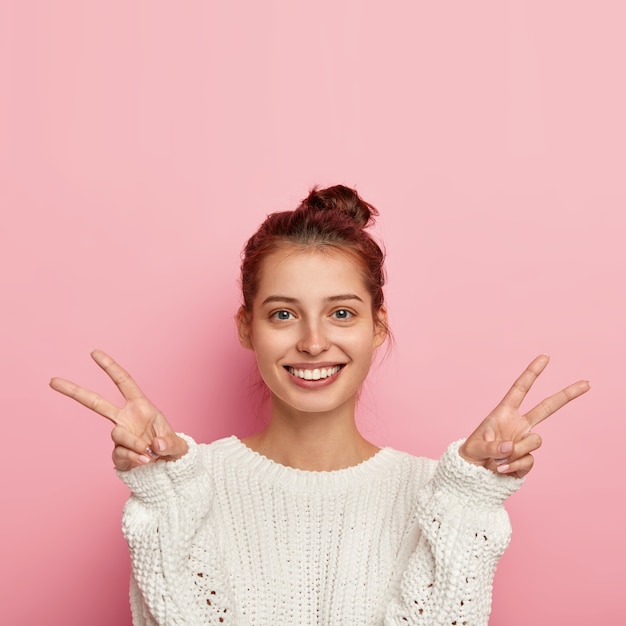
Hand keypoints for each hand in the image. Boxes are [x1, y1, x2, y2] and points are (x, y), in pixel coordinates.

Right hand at [50, 350, 187, 470]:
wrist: (165, 466)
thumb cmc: (169, 446)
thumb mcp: (177, 443)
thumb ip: (170, 443)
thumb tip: (155, 445)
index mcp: (140, 406)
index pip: (123, 382)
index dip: (110, 367)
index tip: (94, 353)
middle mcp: (125, 418)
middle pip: (96, 403)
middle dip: (75, 392)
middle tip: (53, 380)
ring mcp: (119, 435)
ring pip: (117, 434)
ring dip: (134, 444)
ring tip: (149, 453)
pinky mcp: (116, 453)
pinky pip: (120, 454)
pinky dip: (133, 459)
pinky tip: (144, 461)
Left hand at [459, 355, 589, 477]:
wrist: (475, 474)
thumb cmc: (472, 454)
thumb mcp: (475, 448)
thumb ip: (492, 447)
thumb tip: (511, 447)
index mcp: (504, 413)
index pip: (520, 389)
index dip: (532, 373)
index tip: (545, 357)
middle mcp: (518, 424)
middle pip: (547, 407)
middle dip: (567, 395)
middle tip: (587, 383)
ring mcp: (525, 441)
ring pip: (535, 441)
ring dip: (516, 453)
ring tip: (497, 460)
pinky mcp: (528, 458)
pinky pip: (529, 461)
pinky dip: (514, 467)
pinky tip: (501, 469)